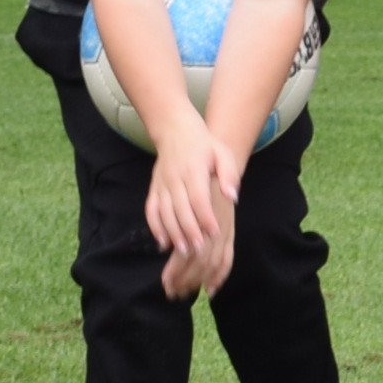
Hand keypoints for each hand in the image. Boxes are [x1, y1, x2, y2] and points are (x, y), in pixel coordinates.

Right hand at [145, 132, 238, 300]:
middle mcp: (175, 178)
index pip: (198, 198)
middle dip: (190, 231)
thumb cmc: (204, 145)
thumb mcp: (222, 154)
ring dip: (173, 233)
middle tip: (200, 250)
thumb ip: (229, 175)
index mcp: (193, 170)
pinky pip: (151, 210)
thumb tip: (232, 197)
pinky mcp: (154, 188)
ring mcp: (162, 184)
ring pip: (164, 213)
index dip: (205, 217)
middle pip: (180, 209)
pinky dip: (155, 227)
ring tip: (184, 251)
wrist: (175, 130)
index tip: (214, 233)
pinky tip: (163, 242)